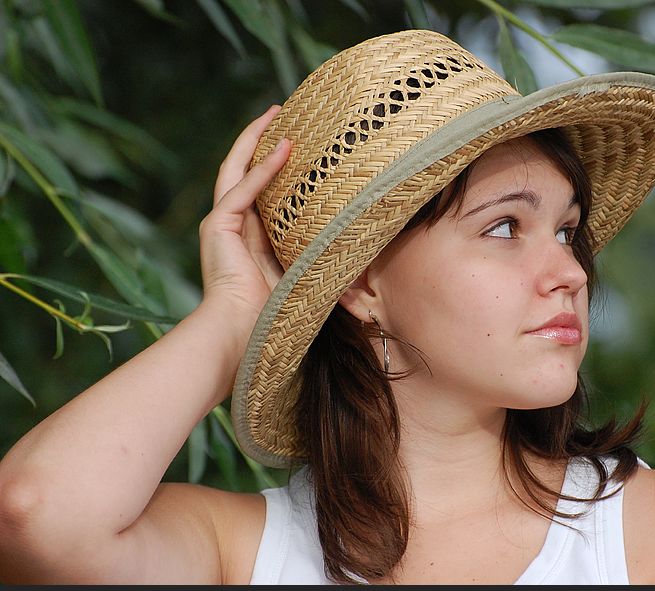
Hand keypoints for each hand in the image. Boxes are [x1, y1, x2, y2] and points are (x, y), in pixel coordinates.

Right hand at [198, 105, 291, 344]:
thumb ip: (314, 253)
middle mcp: (233, 225)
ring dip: (257, 140)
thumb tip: (355, 242)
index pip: (261, 189)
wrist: (243, 332)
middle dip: (262, 139)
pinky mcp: (218, 226)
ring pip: (238, 168)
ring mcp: (222, 223)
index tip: (296, 142)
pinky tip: (283, 148)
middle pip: (245, 169)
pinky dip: (263, 168)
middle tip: (282, 113)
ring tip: (277, 114)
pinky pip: (244, 189)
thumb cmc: (275, 314)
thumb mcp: (301, 274)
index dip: (275, 164)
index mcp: (250, 237)